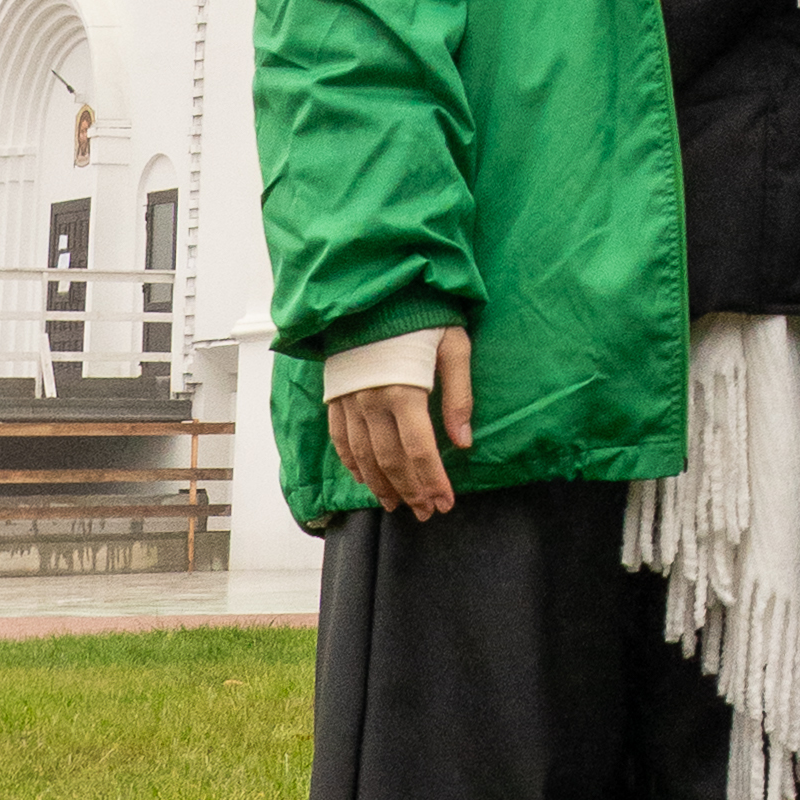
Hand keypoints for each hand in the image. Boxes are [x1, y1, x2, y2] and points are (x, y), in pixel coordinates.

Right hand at [326, 329, 471, 518]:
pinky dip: (352, 464)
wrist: (373, 288)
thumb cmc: (421, 313)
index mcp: (403, 391)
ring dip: (381, 485)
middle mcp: (371, 402)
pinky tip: (366, 479)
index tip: (445, 503)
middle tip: (426, 512)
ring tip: (397, 505)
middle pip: (391, 461)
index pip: (420, 451)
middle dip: (410, 491)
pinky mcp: (335, 395)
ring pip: (363, 457)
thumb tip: (465, 443)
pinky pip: (340, 440)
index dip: (433, 481)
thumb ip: (459, 396)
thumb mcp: (454, 346)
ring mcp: (348, 401)